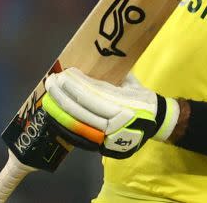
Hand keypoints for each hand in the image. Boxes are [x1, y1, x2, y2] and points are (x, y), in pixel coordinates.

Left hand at [42, 68, 179, 158]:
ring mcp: (109, 138)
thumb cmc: (142, 98)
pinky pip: (79, 138)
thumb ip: (113, 76)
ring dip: (60, 110)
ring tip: (49, 96)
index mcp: (127, 105)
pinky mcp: (102, 146)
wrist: (157, 123)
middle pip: (83, 110)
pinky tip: (54, 115)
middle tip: (51, 82)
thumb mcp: (131, 83)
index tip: (64, 74)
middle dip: (63, 95)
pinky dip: (65, 126)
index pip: (96, 94)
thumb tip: (93, 60)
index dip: (77, 85)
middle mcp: (118, 123)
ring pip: (79, 124)